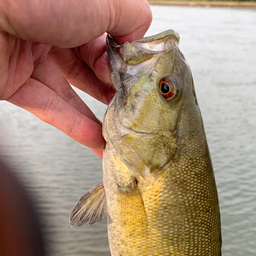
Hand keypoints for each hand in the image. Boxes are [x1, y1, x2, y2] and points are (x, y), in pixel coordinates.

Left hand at [0, 0, 151, 155]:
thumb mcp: (101, 0)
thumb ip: (130, 17)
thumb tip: (138, 41)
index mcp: (71, 5)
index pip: (106, 37)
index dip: (122, 59)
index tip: (135, 76)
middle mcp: (50, 27)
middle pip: (89, 65)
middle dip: (112, 88)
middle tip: (129, 105)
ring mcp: (30, 55)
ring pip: (70, 89)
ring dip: (96, 113)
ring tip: (117, 131)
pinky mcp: (13, 82)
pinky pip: (49, 107)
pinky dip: (74, 125)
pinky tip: (96, 139)